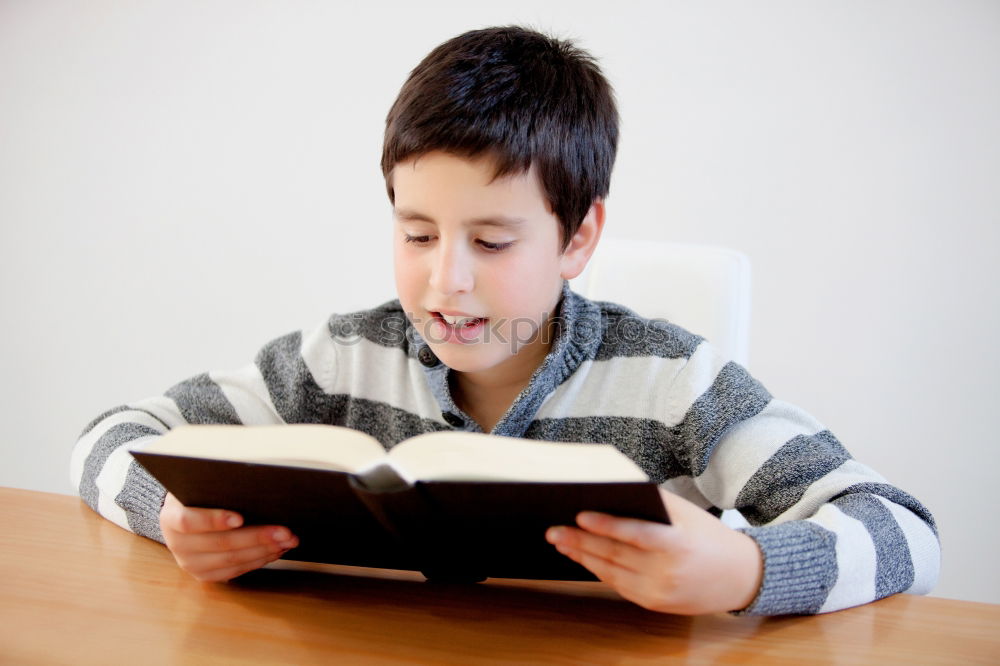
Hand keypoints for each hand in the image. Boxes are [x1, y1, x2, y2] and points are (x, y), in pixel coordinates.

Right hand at [159, 492, 298, 581]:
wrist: (185, 514)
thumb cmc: (200, 493)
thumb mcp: (200, 484)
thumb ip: (219, 483)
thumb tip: (255, 479)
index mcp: (170, 517)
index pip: (188, 522)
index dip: (215, 520)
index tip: (240, 518)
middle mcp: (177, 544)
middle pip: (220, 544)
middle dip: (256, 537)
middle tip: (284, 531)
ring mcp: (190, 563)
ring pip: (231, 560)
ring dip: (264, 551)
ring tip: (288, 540)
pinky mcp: (205, 574)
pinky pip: (235, 571)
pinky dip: (259, 560)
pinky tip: (277, 550)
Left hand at [545, 489, 763, 614]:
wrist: (740, 577)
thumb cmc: (710, 537)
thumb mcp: (688, 513)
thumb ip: (654, 502)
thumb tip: (615, 485)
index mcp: (678, 544)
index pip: (636, 534)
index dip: (606, 526)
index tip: (580, 516)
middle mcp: (667, 571)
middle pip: (615, 554)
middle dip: (580, 541)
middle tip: (554, 529)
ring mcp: (659, 591)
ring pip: (611, 571)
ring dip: (582, 556)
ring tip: (560, 541)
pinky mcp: (654, 604)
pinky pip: (618, 585)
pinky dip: (598, 570)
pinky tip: (582, 557)